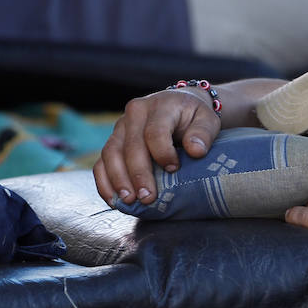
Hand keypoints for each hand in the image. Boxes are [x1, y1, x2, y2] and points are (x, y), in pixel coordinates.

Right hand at [93, 87, 220, 205]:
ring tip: (129, 201)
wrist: (178, 105)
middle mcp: (134, 114)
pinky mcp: (113, 142)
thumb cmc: (193, 117)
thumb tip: (196, 151)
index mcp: (159, 106)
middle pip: (131, 145)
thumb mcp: (207, 120)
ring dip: (118, 180)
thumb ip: (203, 133)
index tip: (173, 169)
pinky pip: (101, 163)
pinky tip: (114, 201)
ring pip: (110, 154)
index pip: (155, 131)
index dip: (162, 153)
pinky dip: (104, 182)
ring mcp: (120, 128)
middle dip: (139, 174)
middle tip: (148, 198)